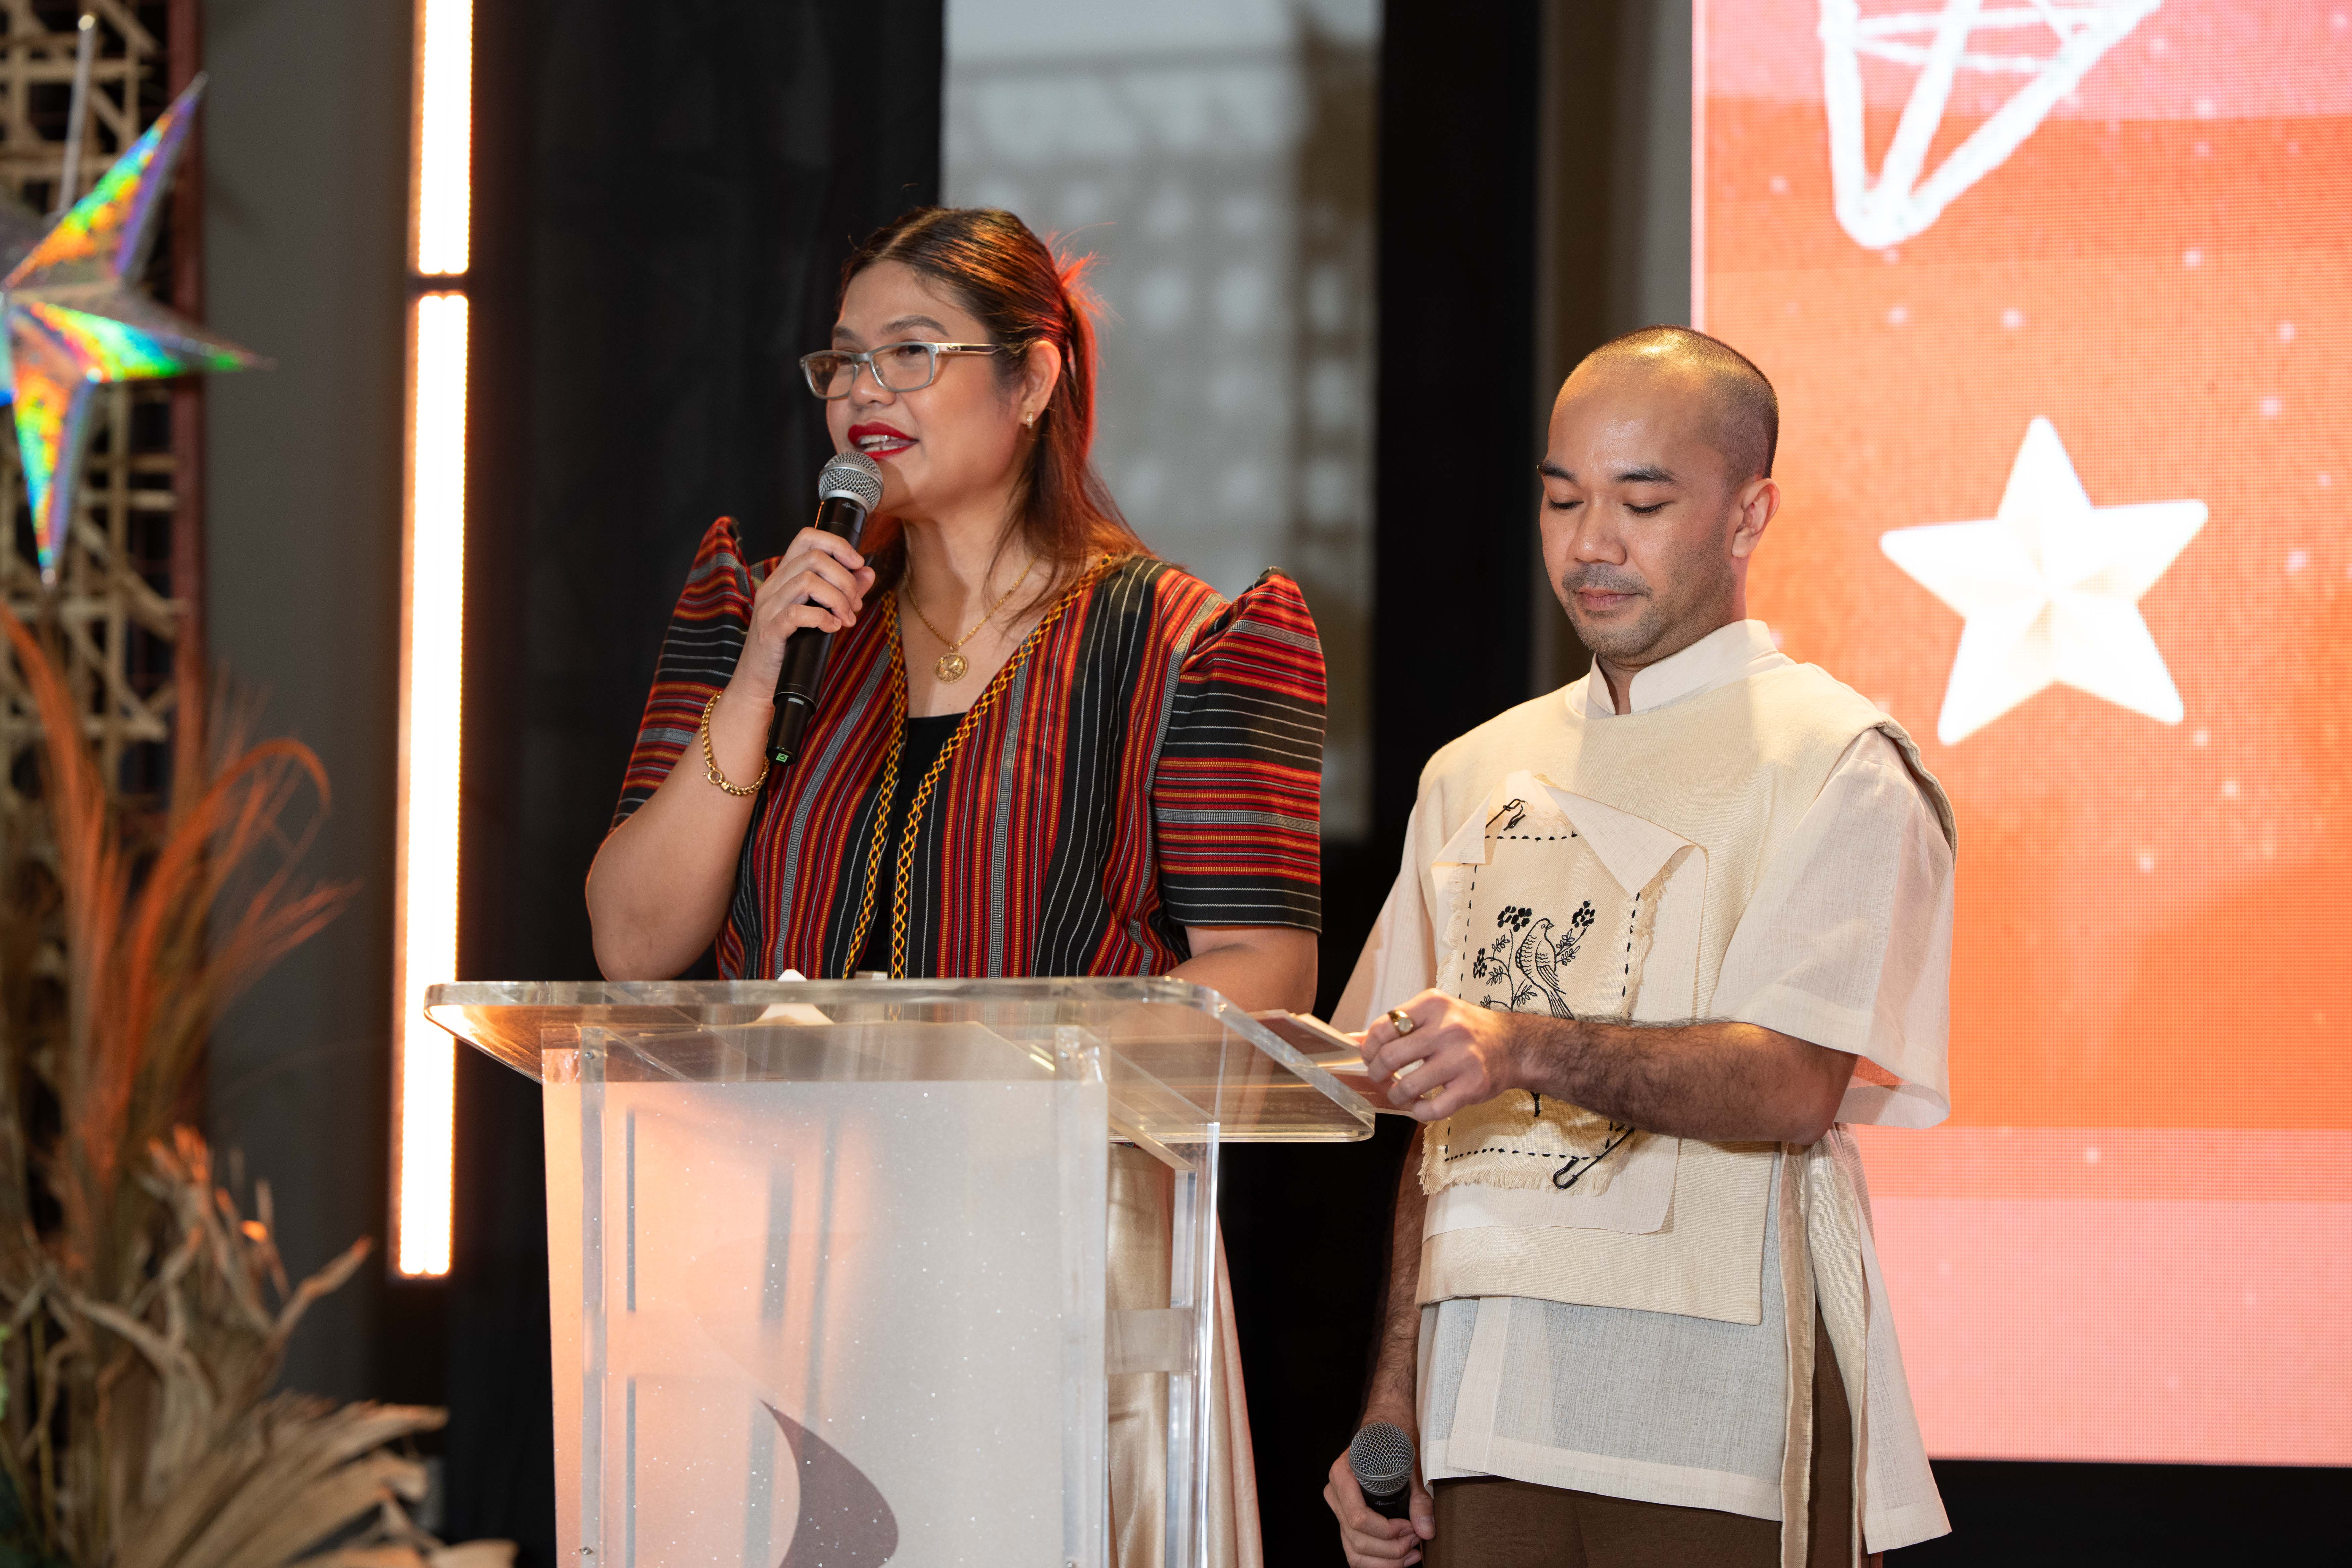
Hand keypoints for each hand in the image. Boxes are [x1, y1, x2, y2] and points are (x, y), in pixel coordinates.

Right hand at [728, 525, 876, 697]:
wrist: (759, 680)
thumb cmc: (791, 645)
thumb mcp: (819, 612)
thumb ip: (843, 590)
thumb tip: (868, 572)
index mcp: (784, 575)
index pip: (807, 537)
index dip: (837, 544)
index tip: (858, 563)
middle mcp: (773, 585)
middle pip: (814, 558)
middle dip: (845, 579)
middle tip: (855, 605)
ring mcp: (768, 607)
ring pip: (807, 581)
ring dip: (838, 600)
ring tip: (847, 619)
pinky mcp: (770, 630)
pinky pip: (797, 613)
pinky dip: (822, 618)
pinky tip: (832, 628)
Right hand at [1324, 1423, 1434, 1565]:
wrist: (1384, 1428)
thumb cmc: (1393, 1441)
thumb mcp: (1409, 1464)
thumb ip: (1419, 1498)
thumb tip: (1425, 1531)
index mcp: (1343, 1476)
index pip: (1358, 1518)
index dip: (1387, 1531)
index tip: (1411, 1528)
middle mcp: (1336, 1494)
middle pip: (1357, 1540)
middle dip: (1391, 1549)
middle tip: (1417, 1540)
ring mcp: (1339, 1509)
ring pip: (1355, 1552)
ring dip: (1386, 1560)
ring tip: (1412, 1552)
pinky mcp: (1347, 1520)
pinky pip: (1355, 1551)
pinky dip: (1378, 1561)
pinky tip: (1401, 1557)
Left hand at [1357, 990, 1530, 1121]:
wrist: (1515, 1045)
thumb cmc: (1467, 1030)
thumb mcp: (1433, 1015)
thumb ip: (1396, 1027)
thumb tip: (1353, 1041)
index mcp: (1433, 1005)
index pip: (1383, 1027)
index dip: (1369, 1048)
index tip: (1371, 1057)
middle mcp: (1448, 1028)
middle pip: (1391, 1057)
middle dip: (1378, 1072)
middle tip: (1381, 1077)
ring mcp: (1462, 1058)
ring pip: (1408, 1086)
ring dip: (1396, 1095)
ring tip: (1400, 1094)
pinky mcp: (1473, 1085)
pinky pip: (1433, 1108)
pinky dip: (1419, 1112)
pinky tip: (1420, 1107)